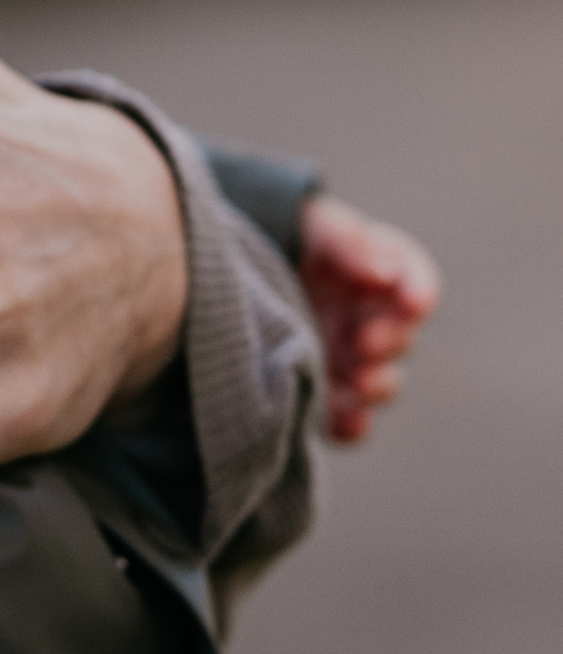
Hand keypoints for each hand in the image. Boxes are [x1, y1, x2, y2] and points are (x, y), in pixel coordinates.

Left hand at [298, 190, 438, 444]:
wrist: (233, 265)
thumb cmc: (287, 240)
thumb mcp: (316, 230)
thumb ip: (349, 245)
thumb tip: (386, 273)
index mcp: (376, 274)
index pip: (415, 282)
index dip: (419, 292)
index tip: (413, 302)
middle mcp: (367, 319)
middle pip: (399, 338)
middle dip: (391, 342)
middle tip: (365, 342)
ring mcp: (346, 358)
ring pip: (379, 381)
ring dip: (377, 384)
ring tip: (359, 380)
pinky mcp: (323, 391)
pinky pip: (348, 418)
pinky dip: (352, 424)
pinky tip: (347, 421)